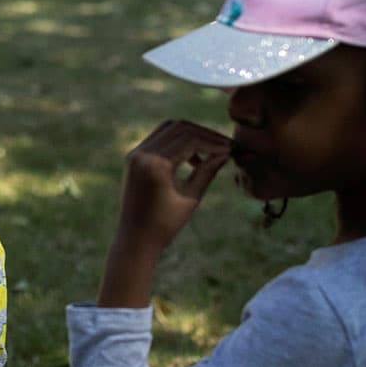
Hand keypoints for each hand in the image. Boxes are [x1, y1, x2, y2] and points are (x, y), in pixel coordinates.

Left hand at [113, 119, 228, 256]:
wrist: (134, 239)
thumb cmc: (165, 225)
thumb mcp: (191, 198)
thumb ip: (207, 172)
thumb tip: (226, 152)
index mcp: (155, 165)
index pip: (190, 140)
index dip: (214, 143)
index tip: (231, 149)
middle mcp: (141, 153)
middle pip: (180, 127)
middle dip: (205, 135)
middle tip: (225, 146)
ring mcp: (135, 153)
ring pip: (169, 128)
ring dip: (191, 135)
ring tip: (212, 151)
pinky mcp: (134, 157)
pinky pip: (159, 139)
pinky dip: (178, 142)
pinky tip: (194, 158)